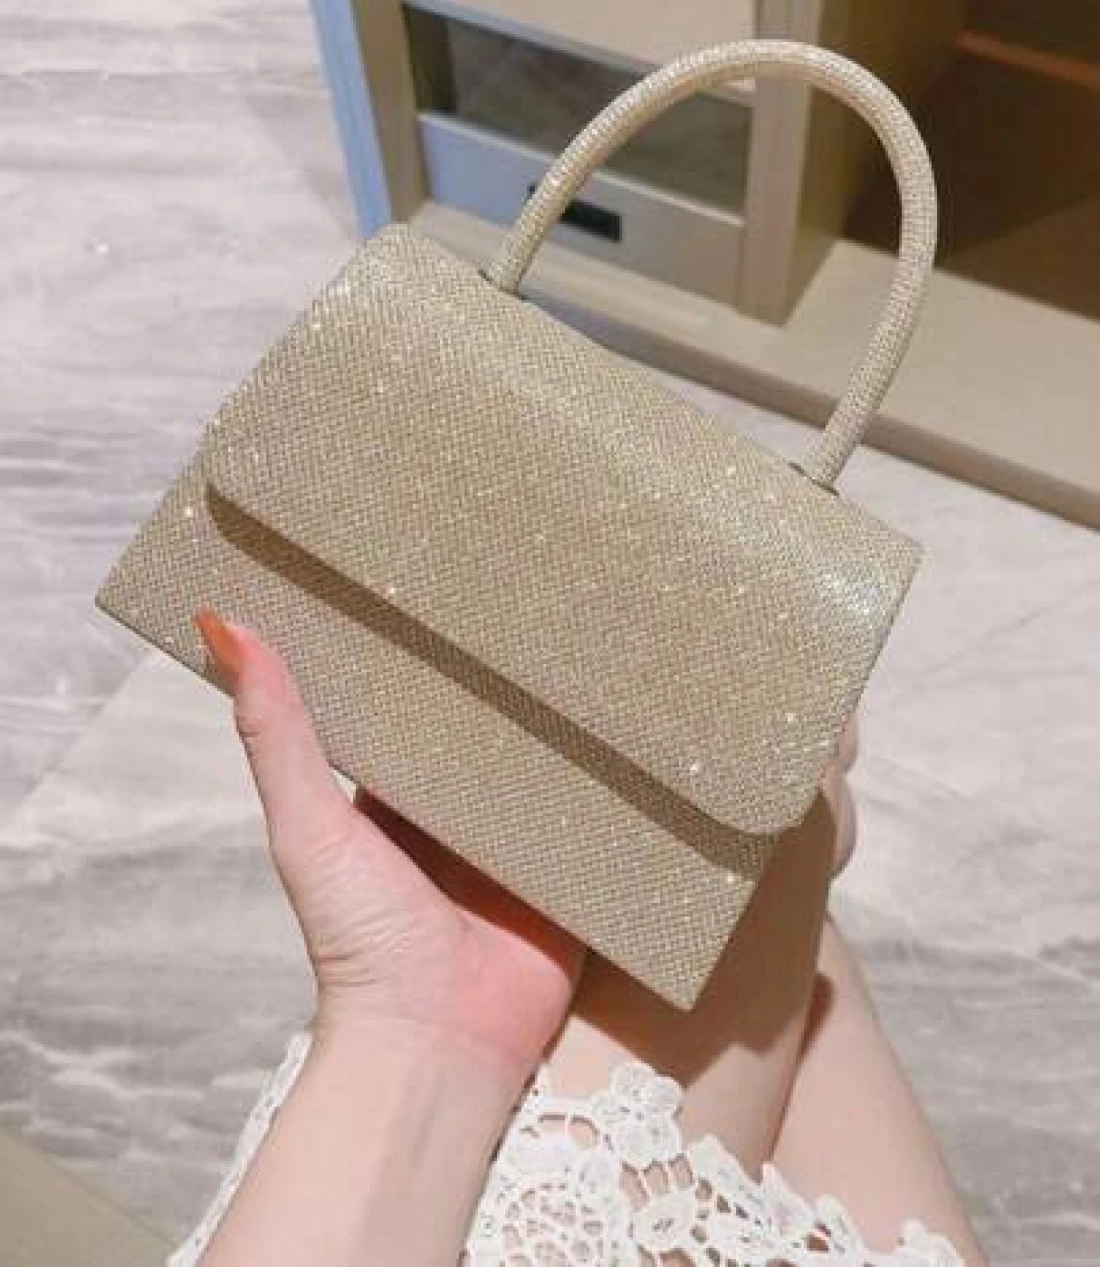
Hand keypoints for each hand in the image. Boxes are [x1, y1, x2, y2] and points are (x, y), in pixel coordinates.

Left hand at [195, 610, 583, 1084]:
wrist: (440, 1045)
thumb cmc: (361, 939)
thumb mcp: (311, 825)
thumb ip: (276, 733)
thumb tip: (219, 621)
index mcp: (394, 791)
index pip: (409, 699)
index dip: (420, 644)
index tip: (438, 567)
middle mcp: (459, 807)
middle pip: (487, 723)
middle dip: (508, 671)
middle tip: (542, 582)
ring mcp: (521, 837)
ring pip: (549, 757)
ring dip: (569, 715)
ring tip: (604, 628)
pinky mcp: (576, 868)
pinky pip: (602, 812)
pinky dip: (618, 777)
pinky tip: (646, 718)